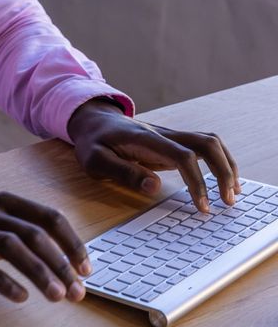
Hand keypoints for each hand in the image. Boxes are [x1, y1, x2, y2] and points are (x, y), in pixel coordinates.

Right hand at [0, 188, 90, 303]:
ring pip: (12, 248)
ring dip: (38, 272)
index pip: (49, 218)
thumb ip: (23, 229)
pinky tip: (20, 297)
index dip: (71, 243)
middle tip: (77, 291)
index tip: (86, 268)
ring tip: (57, 296)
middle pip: (34, 235)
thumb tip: (62, 256)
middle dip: (61, 264)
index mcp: (7, 202)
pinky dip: (4, 282)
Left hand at [67, 98, 239, 212]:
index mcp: (146, 139)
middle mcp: (164, 134)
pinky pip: (204, 148)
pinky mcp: (174, 143)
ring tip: (233, 194)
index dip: (197, 181)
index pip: (182, 156)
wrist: (94, 120)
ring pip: (210, 143)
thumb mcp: (95, 160)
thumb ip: (123, 173)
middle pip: (207, 144)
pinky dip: (220, 162)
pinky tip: (224, 181)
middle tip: (228, 201)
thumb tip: (153, 187)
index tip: (202, 206)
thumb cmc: (93, 142)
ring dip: (227, 165)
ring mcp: (171, 137)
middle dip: (223, 172)